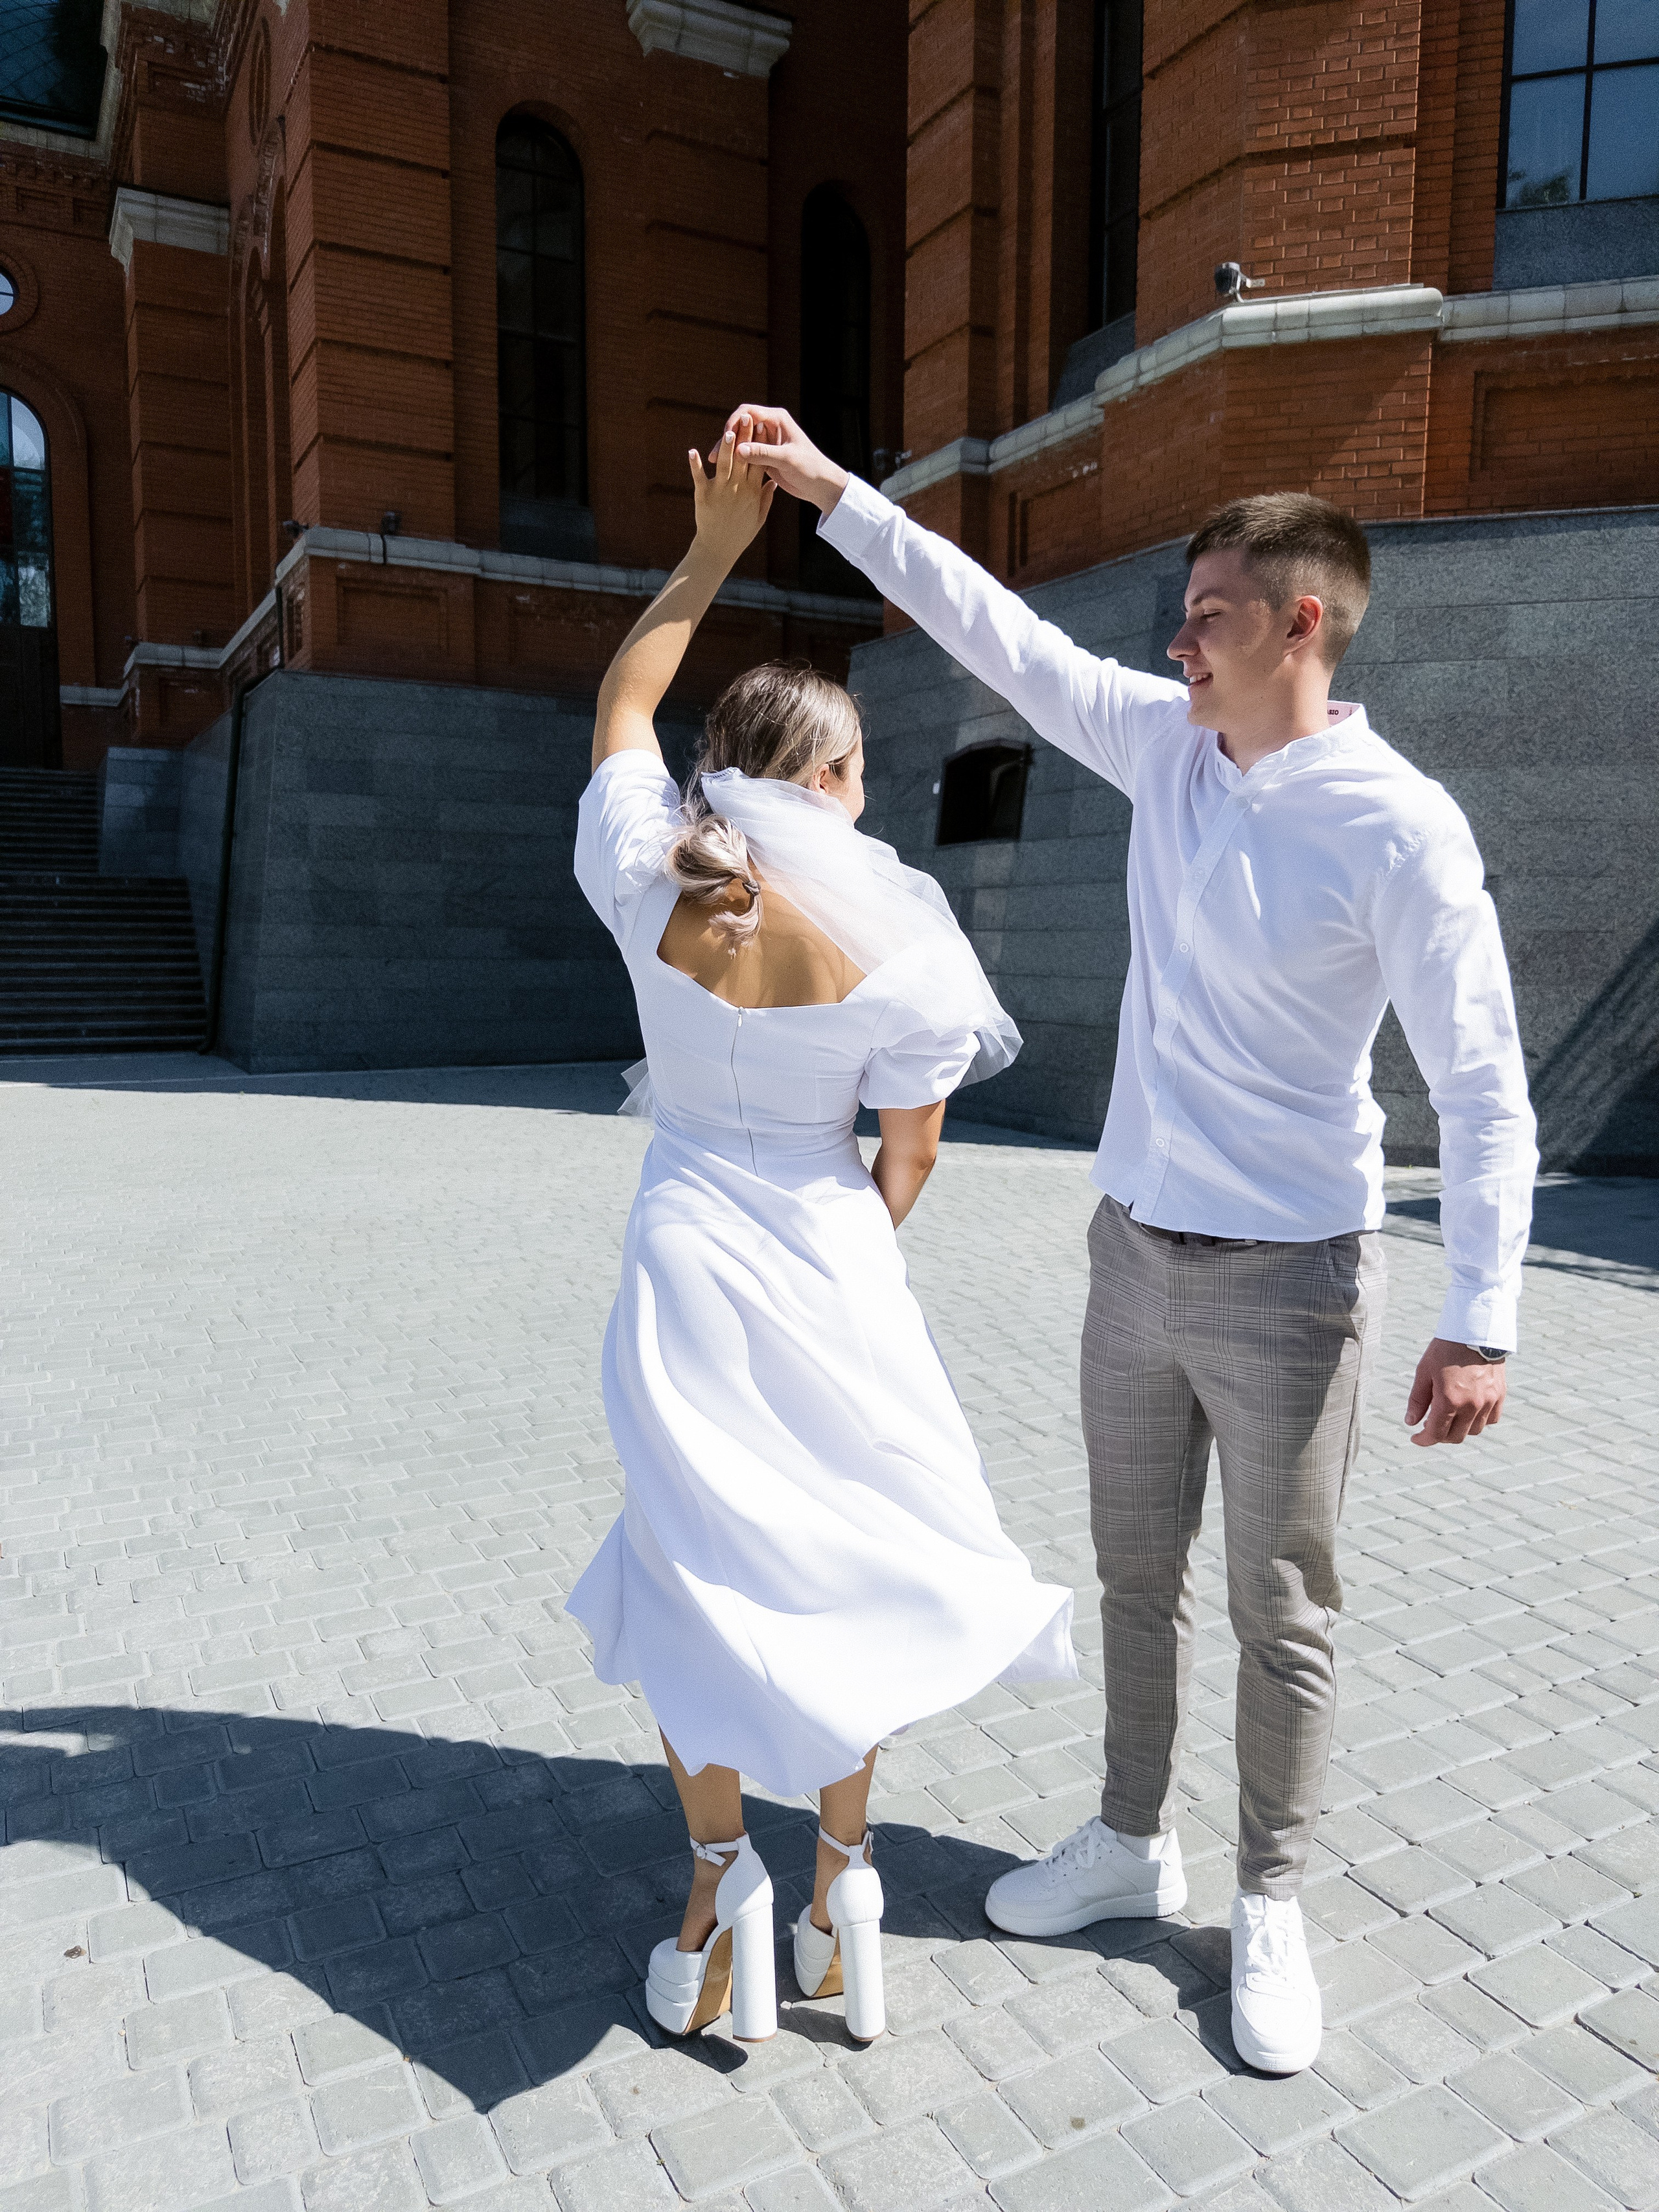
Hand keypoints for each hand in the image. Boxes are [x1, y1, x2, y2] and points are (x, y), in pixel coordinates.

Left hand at [687, 417, 773, 563]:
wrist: (718, 549)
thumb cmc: (740, 534)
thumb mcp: (759, 517)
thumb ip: (766, 498)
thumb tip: (774, 482)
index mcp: (753, 492)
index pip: (759, 463)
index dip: (762, 444)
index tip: (765, 427)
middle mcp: (738, 489)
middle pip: (743, 458)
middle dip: (746, 437)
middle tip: (748, 418)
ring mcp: (720, 492)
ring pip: (724, 464)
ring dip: (726, 447)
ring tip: (729, 431)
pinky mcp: (703, 496)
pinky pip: (698, 477)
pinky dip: (695, 464)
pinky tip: (692, 451)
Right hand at [718, 403, 848, 513]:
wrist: (822, 486)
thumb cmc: (811, 468)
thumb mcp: (787, 459)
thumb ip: (763, 453)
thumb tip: (738, 450)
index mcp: (777, 419)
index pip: (748, 412)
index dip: (733, 423)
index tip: (725, 439)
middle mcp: (770, 427)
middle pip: (741, 426)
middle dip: (726, 439)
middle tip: (714, 456)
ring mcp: (766, 442)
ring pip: (741, 441)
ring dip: (728, 451)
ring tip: (714, 463)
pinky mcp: (764, 457)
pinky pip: (745, 455)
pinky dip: (735, 461)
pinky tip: (724, 470)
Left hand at [1404, 1338, 1506, 1445]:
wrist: (1475, 1329)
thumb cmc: (1445, 1349)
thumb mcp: (1424, 1371)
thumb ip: (1417, 1400)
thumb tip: (1410, 1422)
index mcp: (1449, 1400)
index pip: (1436, 1433)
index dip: (1424, 1440)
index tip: (1416, 1438)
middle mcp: (1471, 1405)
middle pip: (1455, 1437)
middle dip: (1440, 1436)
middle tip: (1429, 1426)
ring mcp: (1488, 1401)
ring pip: (1474, 1430)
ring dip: (1459, 1429)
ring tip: (1449, 1417)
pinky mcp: (1500, 1395)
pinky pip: (1491, 1419)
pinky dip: (1479, 1420)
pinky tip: (1468, 1411)